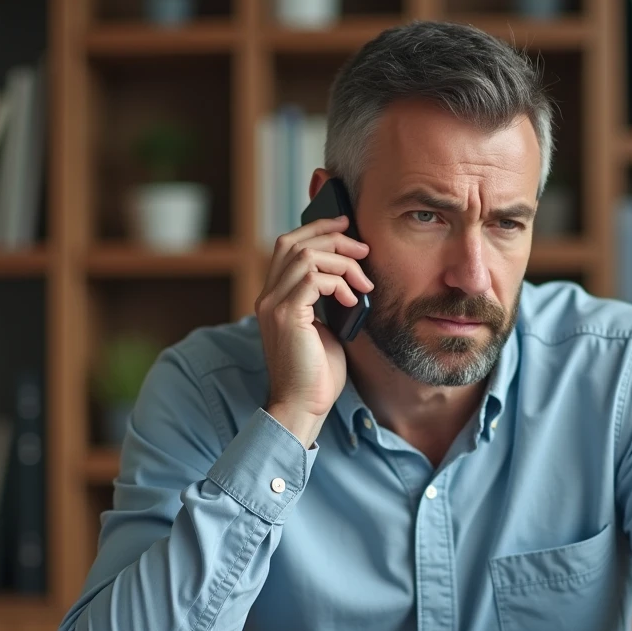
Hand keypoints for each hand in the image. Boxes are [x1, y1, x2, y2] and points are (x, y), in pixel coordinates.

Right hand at [255, 215, 372, 447]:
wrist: (304, 405)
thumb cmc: (318, 373)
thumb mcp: (326, 327)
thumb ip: (327, 300)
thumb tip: (349, 276)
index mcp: (274, 297)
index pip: (288, 246)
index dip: (317, 229)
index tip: (345, 225)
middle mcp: (268, 296)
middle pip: (294, 242)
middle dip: (333, 237)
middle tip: (363, 248)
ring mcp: (273, 305)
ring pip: (306, 255)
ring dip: (342, 262)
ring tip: (363, 283)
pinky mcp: (286, 315)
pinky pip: (312, 277)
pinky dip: (338, 282)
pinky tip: (351, 299)